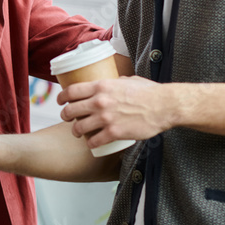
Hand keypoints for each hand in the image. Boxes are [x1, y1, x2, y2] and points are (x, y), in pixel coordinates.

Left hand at [57, 75, 171, 149]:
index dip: (61, 97)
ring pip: (79, 128)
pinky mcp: (114, 133)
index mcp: (101, 86)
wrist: (164, 106)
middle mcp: (99, 102)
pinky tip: (92, 144)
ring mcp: (106, 118)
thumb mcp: (128, 80)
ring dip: (76, 131)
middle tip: (67, 118)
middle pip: (70, 110)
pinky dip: (91, 144)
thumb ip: (116, 82)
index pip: (71, 91)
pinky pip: (95, 141)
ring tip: (78, 133)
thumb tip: (113, 82)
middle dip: (65, 116)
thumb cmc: (149, 92)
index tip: (60, 101)